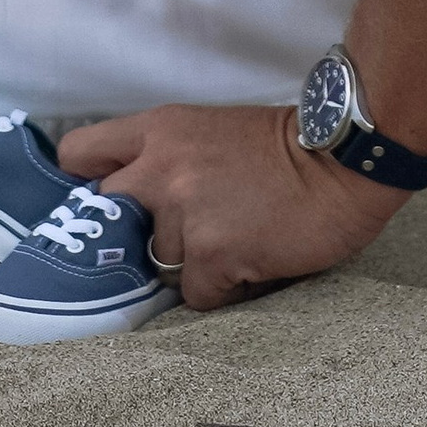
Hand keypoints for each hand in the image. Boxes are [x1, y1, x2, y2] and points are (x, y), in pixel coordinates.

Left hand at [58, 101, 406, 310]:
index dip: (84, 185)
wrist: (345, 162)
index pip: (81, 154)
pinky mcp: (212, 253)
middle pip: (106, 220)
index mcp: (160, 130)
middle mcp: (161, 169)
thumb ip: (169, 159)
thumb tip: (138, 207)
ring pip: (160, 265)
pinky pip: (197, 296)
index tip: (101, 206)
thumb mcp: (212, 131)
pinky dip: (223, 290)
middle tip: (174, 238)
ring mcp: (185, 213)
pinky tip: (252, 264)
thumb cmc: (287, 147)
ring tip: (235, 243)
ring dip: (192, 265)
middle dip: (134, 236)